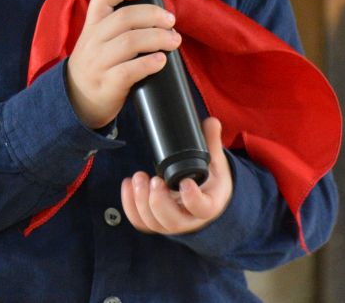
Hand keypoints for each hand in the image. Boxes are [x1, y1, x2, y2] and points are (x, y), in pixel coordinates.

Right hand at [65, 0, 179, 128]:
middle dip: (152, 15)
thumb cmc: (97, 67)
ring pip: (129, 42)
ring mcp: (98, 63)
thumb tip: (157, 17)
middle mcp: (92, 42)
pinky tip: (161, 61)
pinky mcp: (106, 84)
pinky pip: (129, 70)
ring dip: (157, 38)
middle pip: (124, 18)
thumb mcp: (97, 42)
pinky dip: (148, 63)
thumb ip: (116, 29)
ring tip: (174, 41)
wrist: (77, 101)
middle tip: (171, 21)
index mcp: (91, 27)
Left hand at [120, 117, 232, 234]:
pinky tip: (128, 184)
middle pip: (172, 221)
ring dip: (140, 201)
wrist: (206, 200)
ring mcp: (170, 223)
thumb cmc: (211, 182)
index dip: (192, 198)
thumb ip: (212, 143)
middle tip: (154, 179)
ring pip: (153, 223)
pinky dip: (129, 204)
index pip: (201, 209)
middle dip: (158, 201)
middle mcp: (189, 220)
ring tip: (138, 177)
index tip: (184, 181)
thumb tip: (210, 121)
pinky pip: (140, 222)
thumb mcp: (217, 163)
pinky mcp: (155, 222)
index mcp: (208, 206)